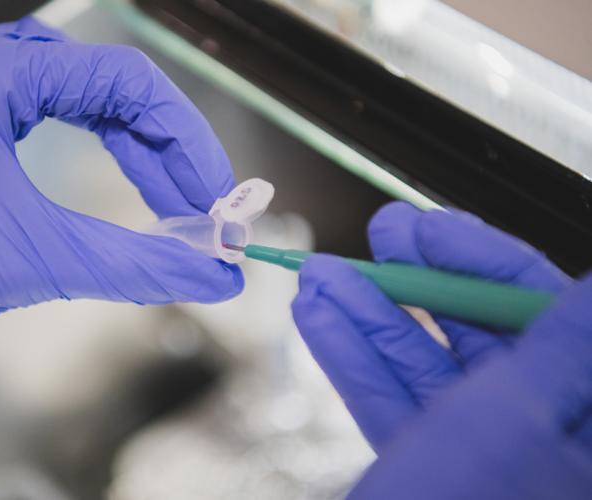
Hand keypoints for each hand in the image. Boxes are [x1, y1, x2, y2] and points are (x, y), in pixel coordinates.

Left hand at [0, 17, 242, 357]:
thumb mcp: (35, 258)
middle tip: (204, 210)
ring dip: (136, 150)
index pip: (126, 81)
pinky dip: (99, 146)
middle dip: (164, 152)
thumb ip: (138, 264)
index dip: (186, 141)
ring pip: (87, 96)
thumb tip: (213, 274)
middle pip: (110, 86)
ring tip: (176, 203)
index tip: (219, 196)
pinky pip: (56, 110)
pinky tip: (129, 177)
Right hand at [292, 201, 591, 497]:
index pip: (546, 312)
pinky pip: (394, 401)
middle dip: (420, 282)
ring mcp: (483, 452)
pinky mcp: (432, 467)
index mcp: (581, 417)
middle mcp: (543, 432)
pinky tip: (318, 318)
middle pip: (483, 332)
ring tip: (322, 273)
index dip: (485, 261)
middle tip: (378, 237)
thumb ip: (564, 341)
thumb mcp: (517, 416)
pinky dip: (354, 359)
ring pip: (428, 364)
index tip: (428, 228)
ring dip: (370, 315)